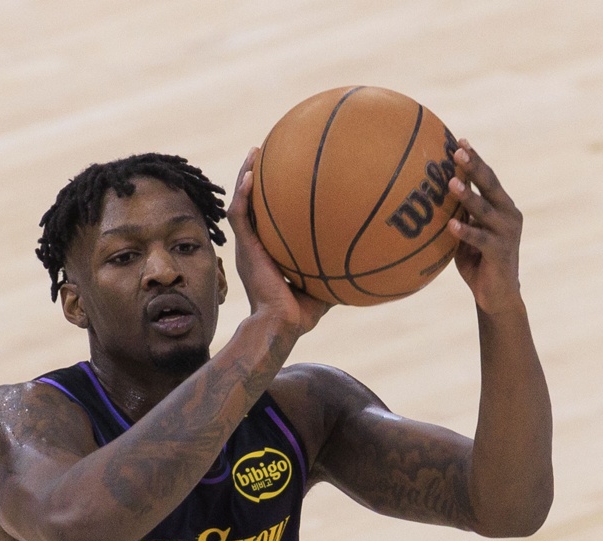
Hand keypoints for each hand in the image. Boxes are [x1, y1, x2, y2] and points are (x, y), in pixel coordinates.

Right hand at [226, 148, 332, 334]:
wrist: (279, 325)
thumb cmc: (299, 314)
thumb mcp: (322, 287)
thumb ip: (334, 269)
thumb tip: (362, 260)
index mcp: (266, 253)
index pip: (266, 221)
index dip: (269, 200)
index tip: (281, 178)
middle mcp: (254, 246)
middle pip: (251, 205)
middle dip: (255, 179)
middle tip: (264, 154)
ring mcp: (248, 247)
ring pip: (240, 204)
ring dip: (245, 177)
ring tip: (254, 153)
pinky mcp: (245, 249)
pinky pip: (240, 216)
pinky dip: (243, 194)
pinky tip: (250, 176)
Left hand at [447, 140, 524, 314]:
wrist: (497, 295)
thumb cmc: (477, 261)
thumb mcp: (466, 233)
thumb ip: (458, 213)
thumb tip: (431, 193)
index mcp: (501, 207)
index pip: (487, 178)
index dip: (474, 159)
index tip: (459, 140)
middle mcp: (508, 215)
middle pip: (490, 185)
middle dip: (475, 166)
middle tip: (458, 150)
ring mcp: (507, 233)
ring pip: (486, 210)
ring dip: (468, 196)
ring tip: (452, 183)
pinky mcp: (501, 253)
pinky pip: (481, 240)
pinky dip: (466, 232)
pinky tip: (452, 225)